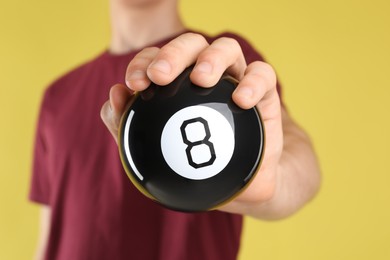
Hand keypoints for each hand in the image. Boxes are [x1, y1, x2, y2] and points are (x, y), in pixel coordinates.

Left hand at [101, 32, 282, 214]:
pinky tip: (240, 100)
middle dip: (173, 54)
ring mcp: (235, 81)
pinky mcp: (264, 93)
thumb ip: (128, 125)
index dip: (143, 63)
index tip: (134, 84)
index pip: (158, 59)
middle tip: (160, 76)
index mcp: (179, 82)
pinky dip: (253, 82)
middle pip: (191, 45)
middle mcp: (207, 74)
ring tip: (200, 78)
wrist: (238, 187)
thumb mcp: (155, 153)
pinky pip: (263, 75)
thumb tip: (114, 96)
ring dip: (212, 58)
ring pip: (227, 48)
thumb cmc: (195, 166)